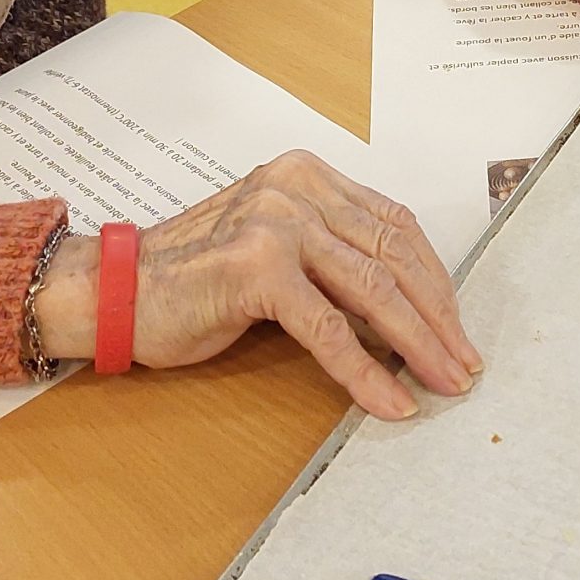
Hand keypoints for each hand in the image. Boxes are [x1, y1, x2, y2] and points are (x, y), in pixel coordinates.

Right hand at [33, 154, 479, 416]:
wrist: (115, 291)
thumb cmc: (194, 279)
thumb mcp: (276, 249)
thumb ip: (332, 258)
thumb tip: (406, 311)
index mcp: (308, 177)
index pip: (394, 225)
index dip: (434, 278)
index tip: (457, 323)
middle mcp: (296, 190)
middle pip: (393, 255)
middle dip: (439, 316)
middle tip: (465, 363)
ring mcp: (277, 225)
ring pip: (372, 291)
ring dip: (418, 344)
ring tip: (444, 382)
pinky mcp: (257, 269)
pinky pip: (329, 330)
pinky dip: (367, 372)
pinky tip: (390, 402)